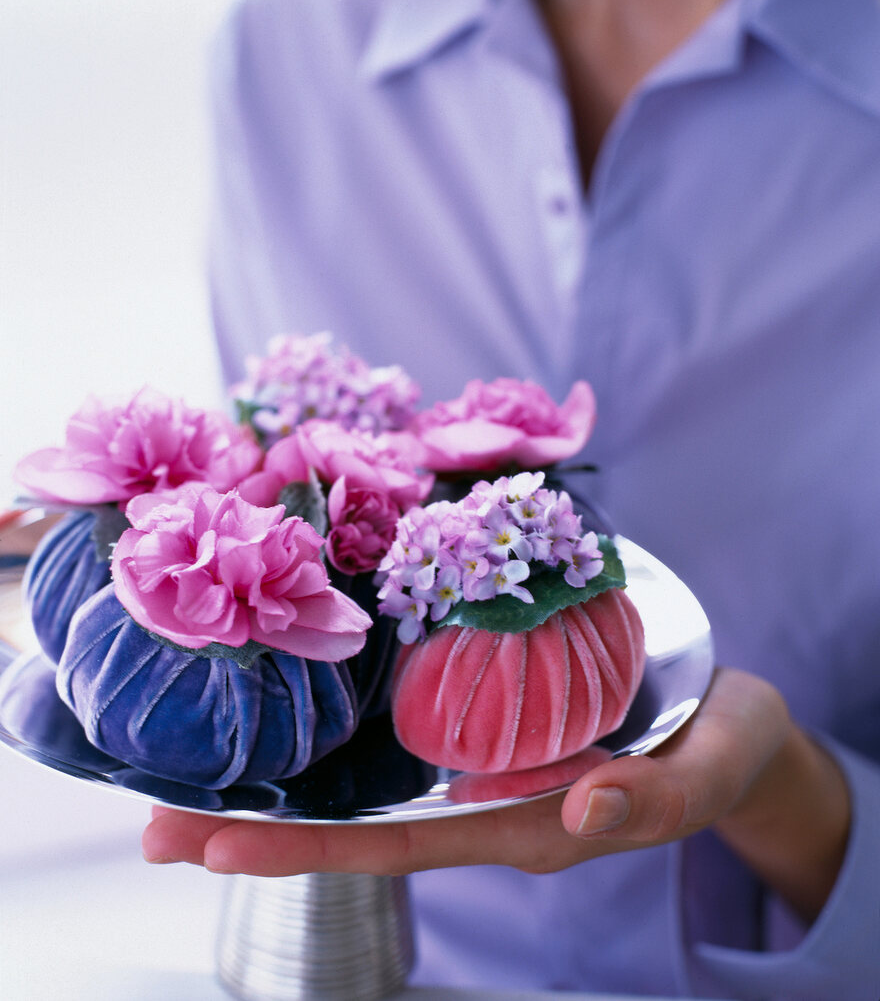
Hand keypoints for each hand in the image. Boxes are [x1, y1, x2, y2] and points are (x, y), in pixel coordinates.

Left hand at [143, 667, 849, 920]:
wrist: (725, 719)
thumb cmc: (715, 746)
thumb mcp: (705, 773)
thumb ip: (656, 800)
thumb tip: (586, 811)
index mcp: (520, 824)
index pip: (396, 847)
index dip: (305, 848)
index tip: (215, 847)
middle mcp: (481, 799)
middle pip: (355, 824)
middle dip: (253, 829)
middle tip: (153, 828)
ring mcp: (476, 761)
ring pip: (364, 780)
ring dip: (275, 779)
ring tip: (181, 778)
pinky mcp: (482, 717)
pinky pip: (397, 729)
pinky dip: (331, 726)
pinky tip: (283, 708)